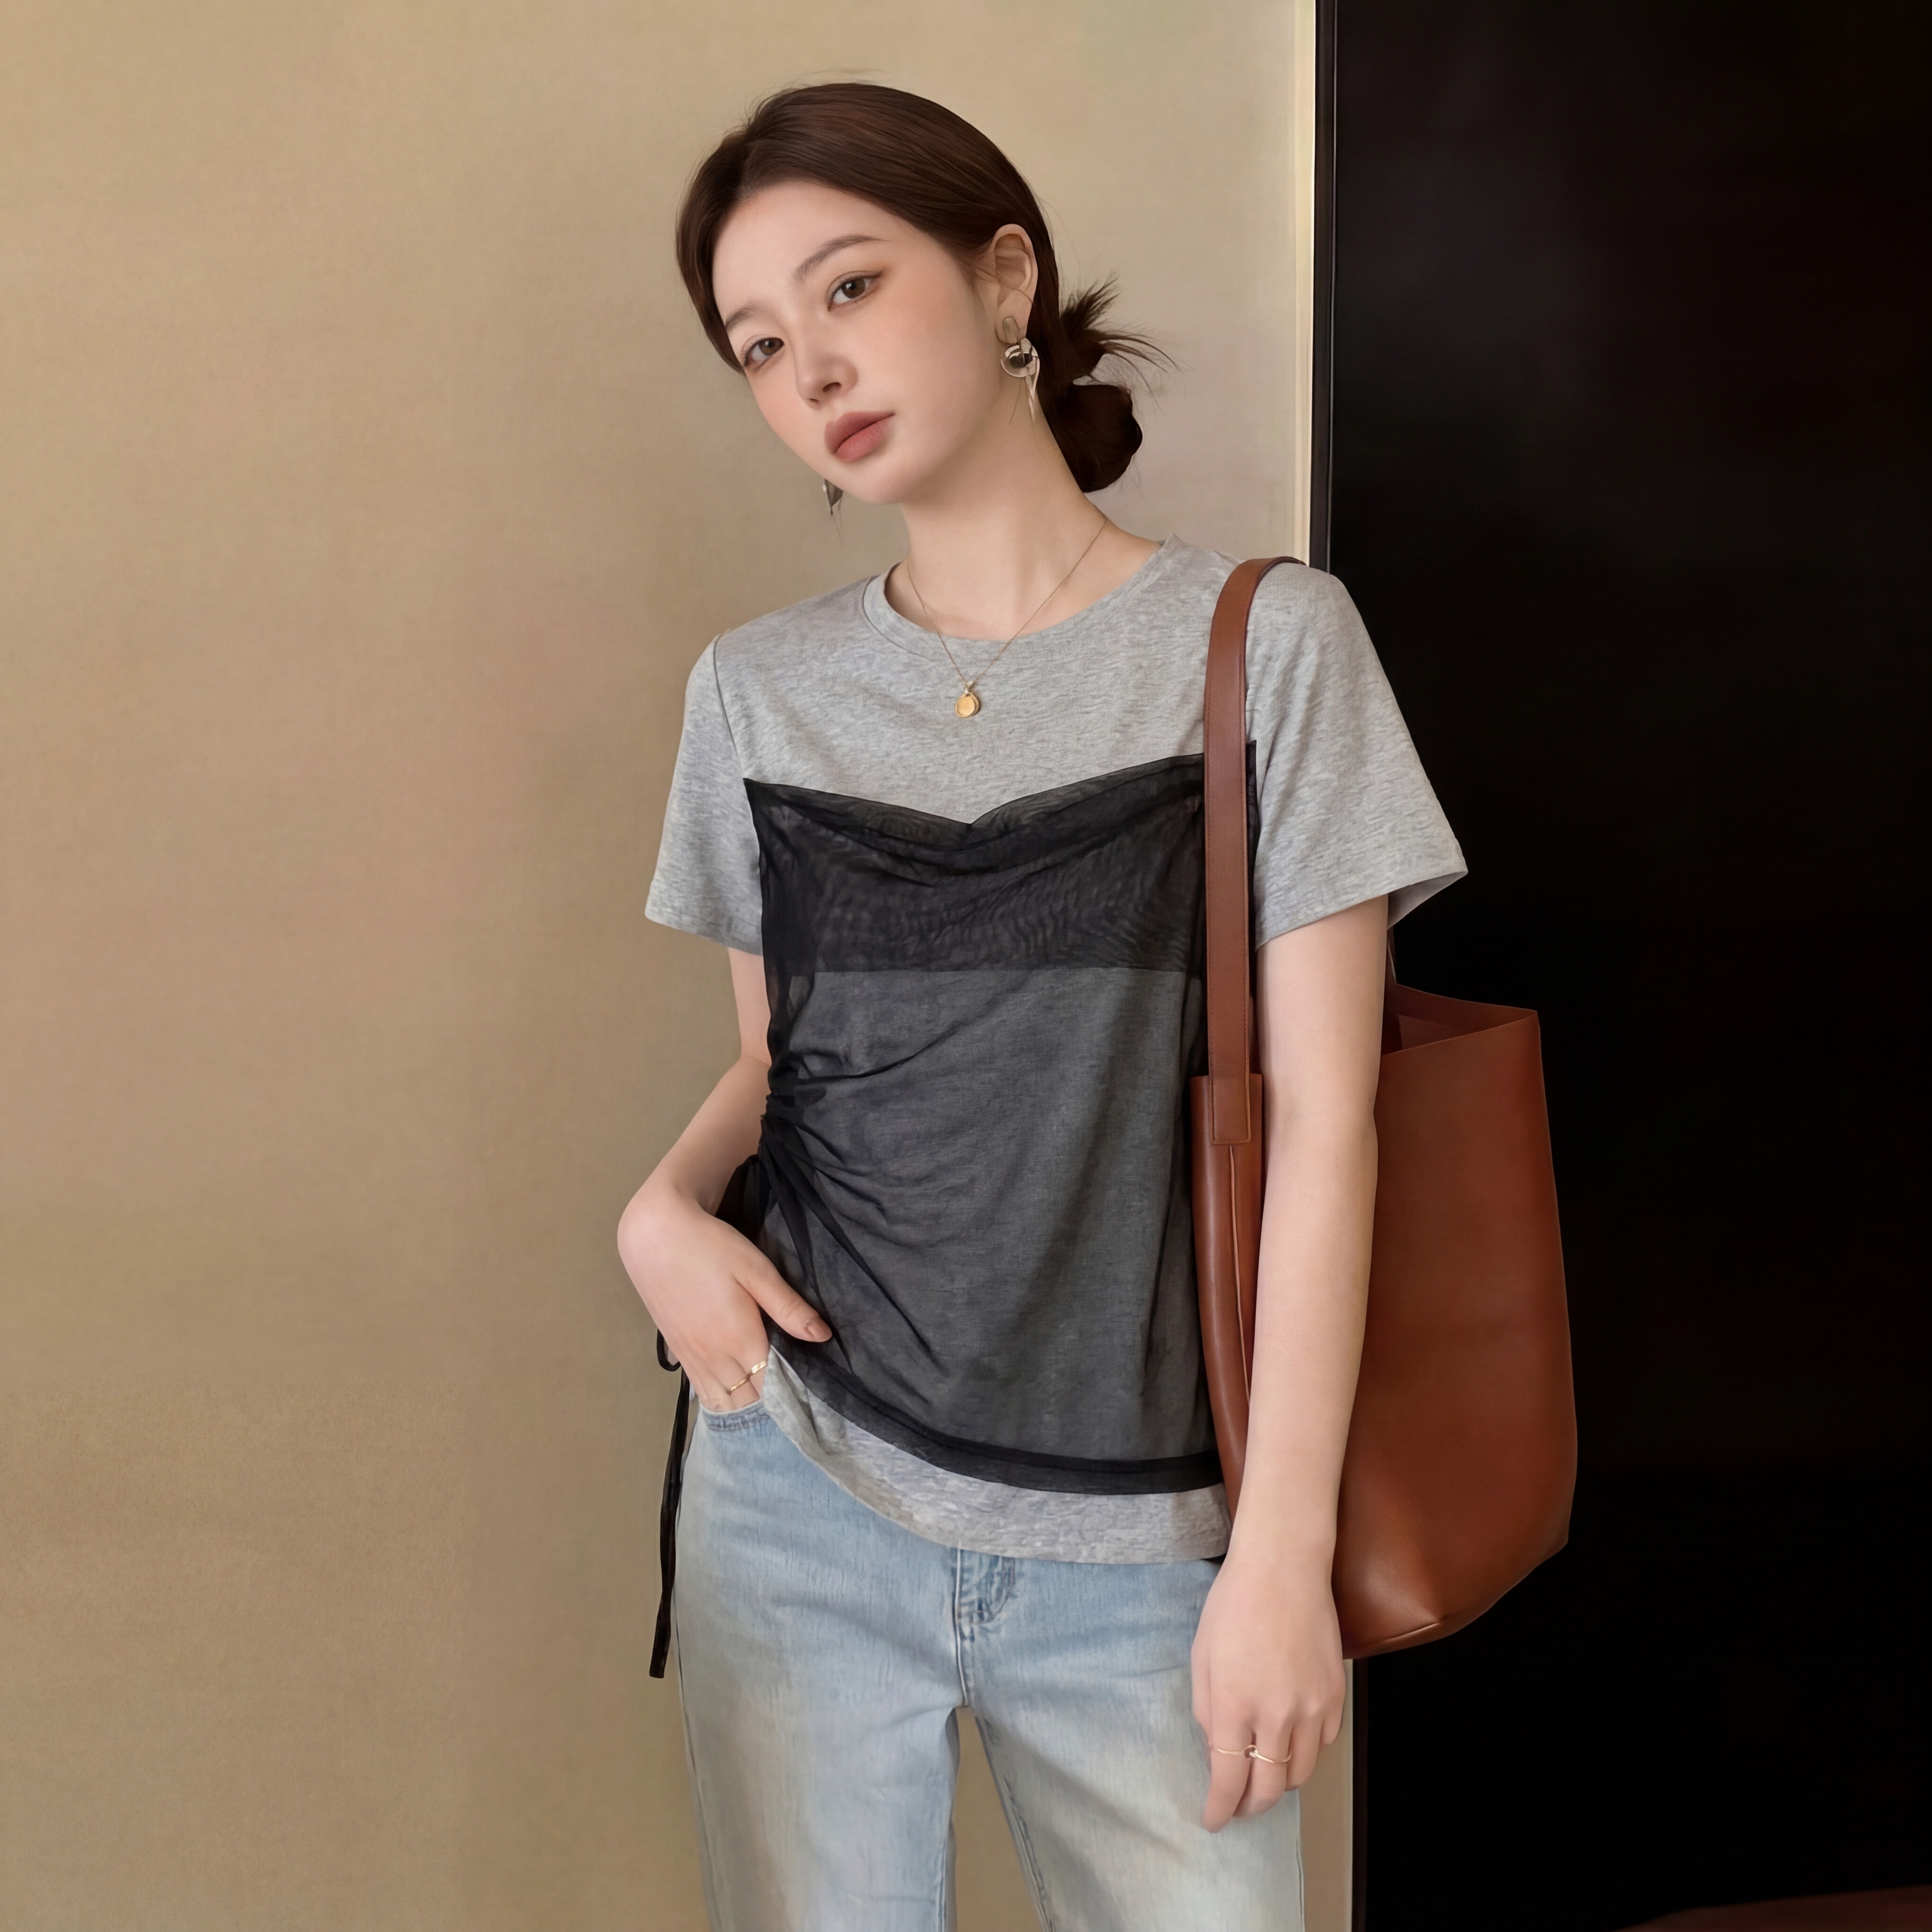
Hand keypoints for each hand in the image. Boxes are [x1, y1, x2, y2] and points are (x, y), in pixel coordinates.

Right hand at [617, 1180, 829, 1410]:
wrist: (655, 1236)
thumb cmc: (711, 1247)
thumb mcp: (757, 1270)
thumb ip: (788, 1308)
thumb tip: (823, 1336)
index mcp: (739, 1339)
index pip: (770, 1387)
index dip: (790, 1394)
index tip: (808, 1392)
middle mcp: (714, 1357)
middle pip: (747, 1400)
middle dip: (769, 1403)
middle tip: (791, 1394)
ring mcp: (691, 1357)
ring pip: (722, 1402)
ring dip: (743, 1404)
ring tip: (763, 1395)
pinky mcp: (677, 1351)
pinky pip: (701, 1390)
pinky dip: (719, 1398)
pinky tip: (732, 1389)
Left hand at [1191, 1546, 1345, 1830]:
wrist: (1283, 1568)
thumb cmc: (1233, 1606)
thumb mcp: (1202, 1659)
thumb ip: (1208, 1713)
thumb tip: (1218, 1755)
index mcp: (1235, 1704)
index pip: (1230, 1780)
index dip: (1220, 1809)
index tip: (1214, 1821)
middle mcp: (1276, 1714)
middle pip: (1270, 1787)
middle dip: (1251, 1806)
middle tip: (1239, 1807)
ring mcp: (1311, 1707)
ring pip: (1300, 1772)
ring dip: (1280, 1783)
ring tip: (1264, 1779)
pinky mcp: (1335, 1695)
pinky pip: (1321, 1743)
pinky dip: (1305, 1752)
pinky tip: (1290, 1742)